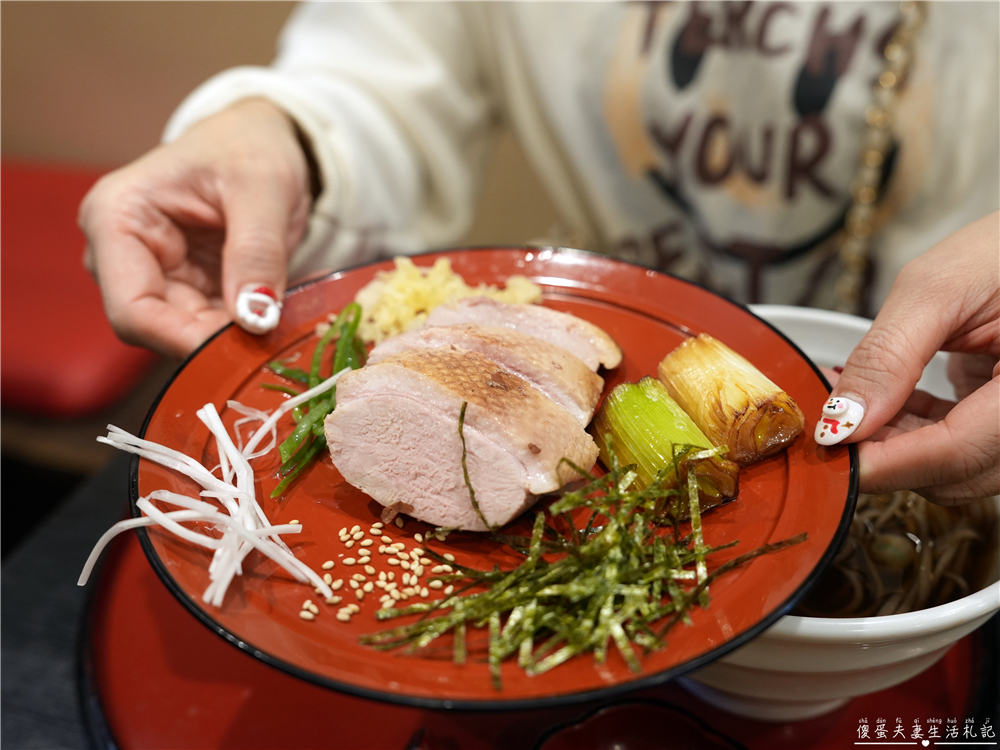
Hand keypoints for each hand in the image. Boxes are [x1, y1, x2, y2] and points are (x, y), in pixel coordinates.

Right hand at [79, 98, 313, 358]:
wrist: (258, 139)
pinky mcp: (184, 289)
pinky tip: (281, 314)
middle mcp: (122, 253)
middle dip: (217, 340)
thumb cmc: (249, 147)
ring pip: (188, 334)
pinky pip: (212, 326)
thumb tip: (255, 319)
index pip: (133, 310)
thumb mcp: (263, 189)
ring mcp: (152, 274)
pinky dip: (247, 326)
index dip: (185, 340)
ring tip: (287, 322)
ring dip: (237, 337)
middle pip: (160, 329)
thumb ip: (257, 251)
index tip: (243, 349)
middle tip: (277, 344)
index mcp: (117, 218)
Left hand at [818, 211, 998, 504]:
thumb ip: (888, 356)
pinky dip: (908, 428)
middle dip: (884, 454)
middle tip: (826, 423)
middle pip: (955, 473)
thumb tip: (842, 420)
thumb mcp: (938, 289)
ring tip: (840, 403)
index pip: (958, 453)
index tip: (830, 452)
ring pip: (951, 466)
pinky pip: (954, 441)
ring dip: (890, 442)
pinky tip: (870, 402)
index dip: (887, 462)